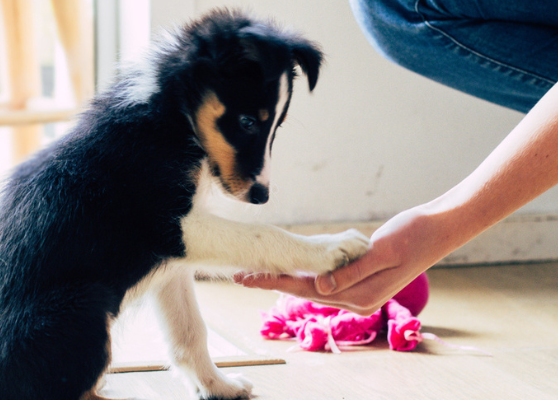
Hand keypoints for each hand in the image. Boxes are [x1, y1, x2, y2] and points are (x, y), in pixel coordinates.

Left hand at [234, 205, 446, 315]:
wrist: (438, 229)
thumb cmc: (413, 236)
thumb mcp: (381, 253)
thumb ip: (350, 273)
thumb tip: (319, 288)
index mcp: (361, 296)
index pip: (307, 290)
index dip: (274, 282)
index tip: (247, 277)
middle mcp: (358, 300)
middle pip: (304, 291)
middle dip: (272, 282)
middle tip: (240, 275)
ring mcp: (359, 291)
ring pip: (313, 286)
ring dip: (286, 278)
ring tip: (258, 271)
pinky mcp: (361, 280)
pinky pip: (325, 279)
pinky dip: (305, 273)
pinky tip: (290, 267)